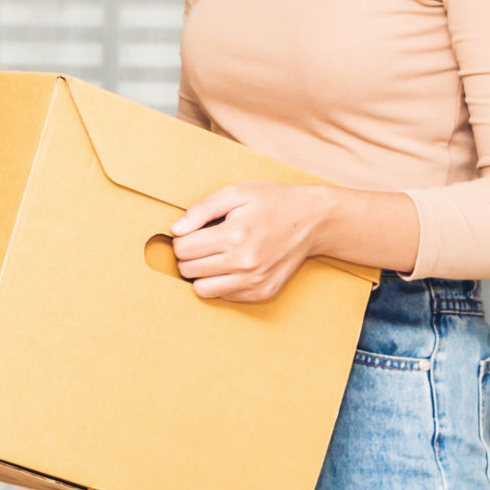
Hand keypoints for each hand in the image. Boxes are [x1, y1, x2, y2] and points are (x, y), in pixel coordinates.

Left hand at [169, 181, 330, 302]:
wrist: (312, 220)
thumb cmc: (273, 202)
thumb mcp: (236, 193)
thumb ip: (202, 210)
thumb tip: (176, 230)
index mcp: (235, 235)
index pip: (182, 249)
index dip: (182, 239)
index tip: (194, 232)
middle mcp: (244, 262)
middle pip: (188, 270)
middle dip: (189, 256)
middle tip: (203, 243)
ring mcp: (254, 281)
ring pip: (203, 290)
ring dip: (201, 274)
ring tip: (214, 256)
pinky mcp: (262, 292)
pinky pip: (225, 296)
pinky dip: (222, 283)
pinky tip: (233, 266)